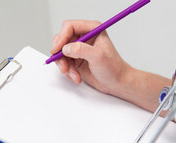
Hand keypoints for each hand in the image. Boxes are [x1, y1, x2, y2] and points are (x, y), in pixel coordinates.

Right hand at [51, 20, 172, 111]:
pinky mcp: (76, 60)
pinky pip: (64, 63)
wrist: (118, 83)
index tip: (57, 50)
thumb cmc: (114, 68)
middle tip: (63, 66)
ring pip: (61, 53)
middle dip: (61, 54)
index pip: (70, 27)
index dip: (61, 37)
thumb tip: (66, 48)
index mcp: (92, 30)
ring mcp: (79, 49)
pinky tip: (76, 77)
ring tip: (74, 75)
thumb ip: (81, 50)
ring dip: (65, 66)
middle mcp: (85, 37)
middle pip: (62, 39)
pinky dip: (68, 72)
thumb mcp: (98, 57)